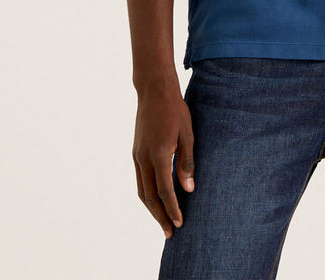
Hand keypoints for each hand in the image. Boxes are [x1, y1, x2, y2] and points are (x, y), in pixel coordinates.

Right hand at [133, 75, 194, 236]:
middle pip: (149, 196)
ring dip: (151, 209)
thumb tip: (189, 188)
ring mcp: (137, 156)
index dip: (173, 209)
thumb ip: (186, 162)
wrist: (153, 91)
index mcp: (158, 153)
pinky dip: (147, 194)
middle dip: (160, 216)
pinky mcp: (136, 153)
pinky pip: (139, 180)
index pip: (164, 190)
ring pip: (141, 190)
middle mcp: (144, 158)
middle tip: (171, 232)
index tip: (180, 223)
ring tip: (163, 221)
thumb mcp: (187, 134)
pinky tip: (155, 200)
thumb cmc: (175, 110)